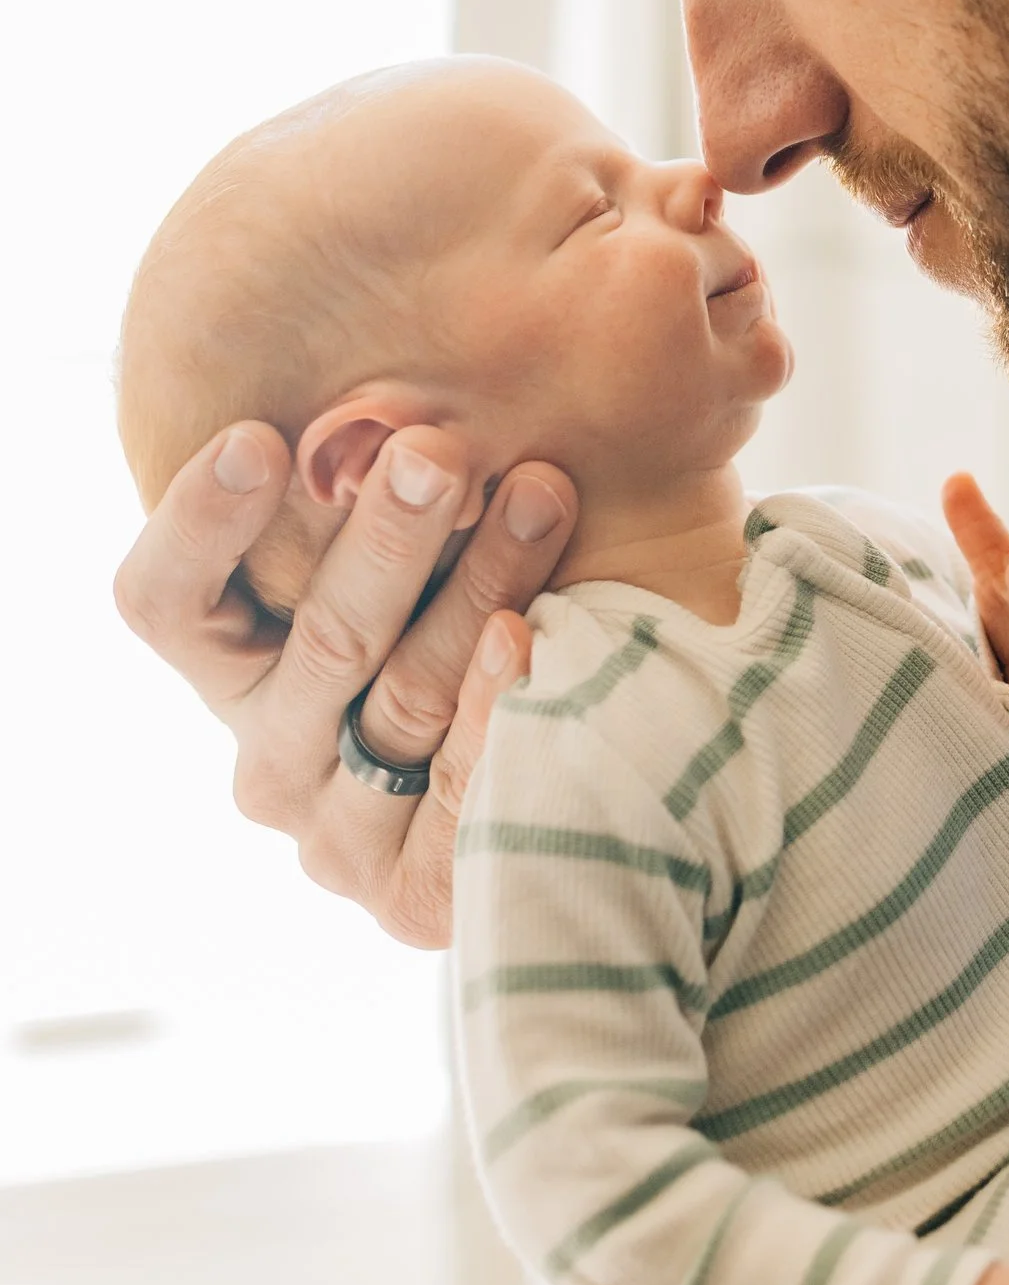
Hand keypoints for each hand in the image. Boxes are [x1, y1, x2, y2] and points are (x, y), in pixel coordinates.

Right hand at [111, 419, 577, 947]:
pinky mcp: (415, 893)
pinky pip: (456, 788)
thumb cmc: (469, 627)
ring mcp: (337, 836)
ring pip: (402, 696)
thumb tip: (405, 392)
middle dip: (387, 534)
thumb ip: (371, 495)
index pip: (165, 601)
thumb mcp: (407, 561)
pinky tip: (528, 636)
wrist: (567, 807)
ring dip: (478, 585)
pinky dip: (494, 702)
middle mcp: (267, 760)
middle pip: (315, 640)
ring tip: (539, 495)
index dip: (200, 522)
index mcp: (230, 671)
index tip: (258, 437)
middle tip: (440, 451)